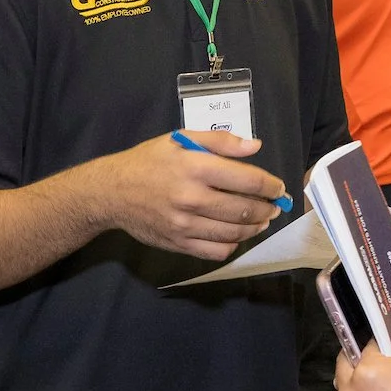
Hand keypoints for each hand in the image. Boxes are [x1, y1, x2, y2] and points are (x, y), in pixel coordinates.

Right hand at [101, 130, 286, 260]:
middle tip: (274, 207)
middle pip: (246, 210)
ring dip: (255, 228)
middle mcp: (192, 198)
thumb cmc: (148, 162)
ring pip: (235, 233)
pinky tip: (235, 235)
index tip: (278, 188)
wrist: (111, 193)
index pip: (248, 180)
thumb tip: (255, 147)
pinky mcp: (178, 243)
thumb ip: (220, 142)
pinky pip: (216, 251)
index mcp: (196, 167)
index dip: (271, 186)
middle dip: (268, 209)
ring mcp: (185, 224)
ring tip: (261, 221)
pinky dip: (232, 245)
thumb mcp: (180, 139)